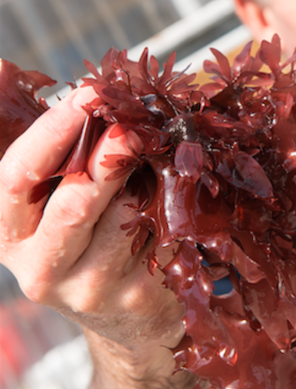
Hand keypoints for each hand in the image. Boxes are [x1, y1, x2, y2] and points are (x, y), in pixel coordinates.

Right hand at [0, 84, 185, 349]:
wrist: (127, 320)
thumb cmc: (85, 232)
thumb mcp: (50, 192)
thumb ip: (41, 141)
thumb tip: (5, 68)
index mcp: (9, 233)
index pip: (16, 178)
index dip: (51, 132)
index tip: (86, 92)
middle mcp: (41, 268)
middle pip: (72, 205)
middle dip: (105, 157)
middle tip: (132, 121)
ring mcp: (91, 289)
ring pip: (125, 217)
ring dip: (149, 174)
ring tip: (163, 142)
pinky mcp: (138, 299)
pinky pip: (162, 234)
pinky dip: (176, 200)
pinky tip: (185, 179)